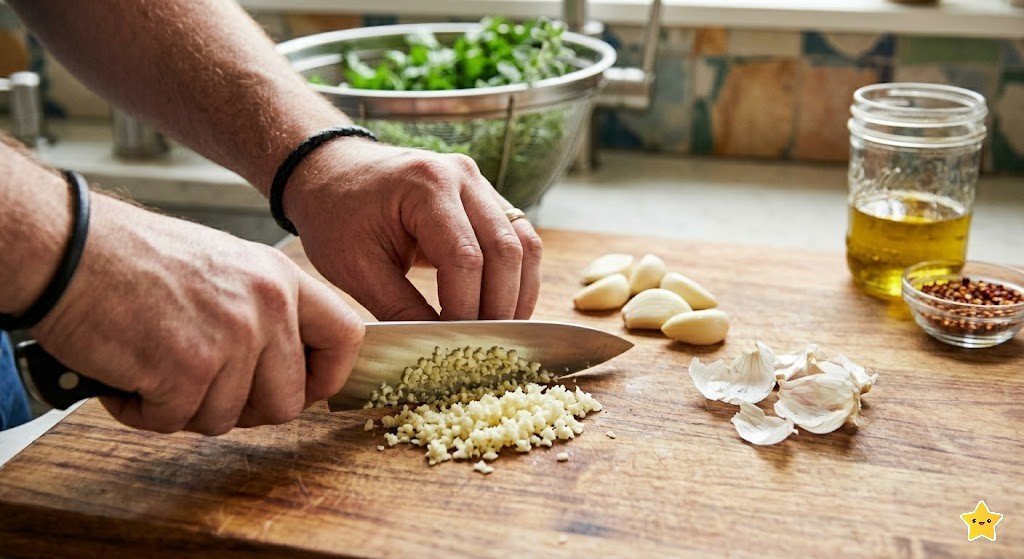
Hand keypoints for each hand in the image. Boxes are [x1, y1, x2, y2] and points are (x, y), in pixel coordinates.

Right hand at [31, 194, 364, 434]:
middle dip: (243, 409)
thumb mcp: (226, 267)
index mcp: (281, 278)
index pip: (346, 338)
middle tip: (200, 387)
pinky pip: (175, 421)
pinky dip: (143, 411)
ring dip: (184, 407)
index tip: (302, 389)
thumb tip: (287, 368)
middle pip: (288, 401)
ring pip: (227, 419)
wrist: (67, 248)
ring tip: (153, 365)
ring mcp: (231, 338)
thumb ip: (265, 313)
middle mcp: (267, 306)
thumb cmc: (134, 258)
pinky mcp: (186, 368)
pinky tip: (127, 374)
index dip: (327, 378)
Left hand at [283, 139, 542, 320]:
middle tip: (483, 346)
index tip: (453, 344)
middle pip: (506, 250)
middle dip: (499, 306)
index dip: (465, 308)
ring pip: (525, 244)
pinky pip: (519, 239)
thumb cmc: (334, 214)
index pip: (466, 258)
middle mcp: (463, 177)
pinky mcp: (487, 198)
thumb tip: (435, 348)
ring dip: (518, 293)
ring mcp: (480, 184)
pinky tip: (500, 308)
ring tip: (499, 332)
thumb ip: (399, 308)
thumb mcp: (355, 266)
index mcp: (426, 185)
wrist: (331, 171)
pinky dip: (516, 278)